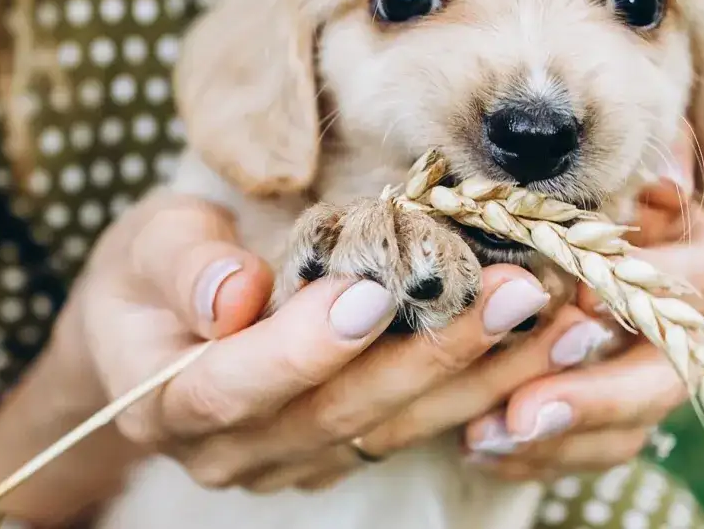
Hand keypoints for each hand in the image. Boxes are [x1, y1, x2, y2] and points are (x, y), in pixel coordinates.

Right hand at [67, 193, 576, 493]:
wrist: (154, 329)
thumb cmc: (151, 273)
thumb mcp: (147, 244)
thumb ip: (182, 265)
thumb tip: (234, 292)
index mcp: (168, 400)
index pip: (235, 388)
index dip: (305, 348)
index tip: (375, 293)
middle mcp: (236, 450)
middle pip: (339, 415)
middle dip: (434, 354)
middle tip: (514, 292)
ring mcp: (296, 459)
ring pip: (396, 428)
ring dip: (484, 375)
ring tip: (557, 317)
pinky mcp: (346, 449)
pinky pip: (420, 426)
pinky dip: (485, 386)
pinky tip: (544, 342)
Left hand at [460, 137, 703, 479]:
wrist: (589, 239)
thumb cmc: (607, 192)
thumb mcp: (627, 172)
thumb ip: (647, 166)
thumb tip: (667, 174)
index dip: (652, 288)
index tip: (587, 294)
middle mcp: (699, 337)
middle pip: (666, 378)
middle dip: (596, 397)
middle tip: (524, 410)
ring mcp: (662, 385)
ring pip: (629, 431)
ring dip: (556, 440)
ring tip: (484, 435)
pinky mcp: (624, 424)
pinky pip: (590, 454)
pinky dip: (537, 458)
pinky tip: (481, 449)